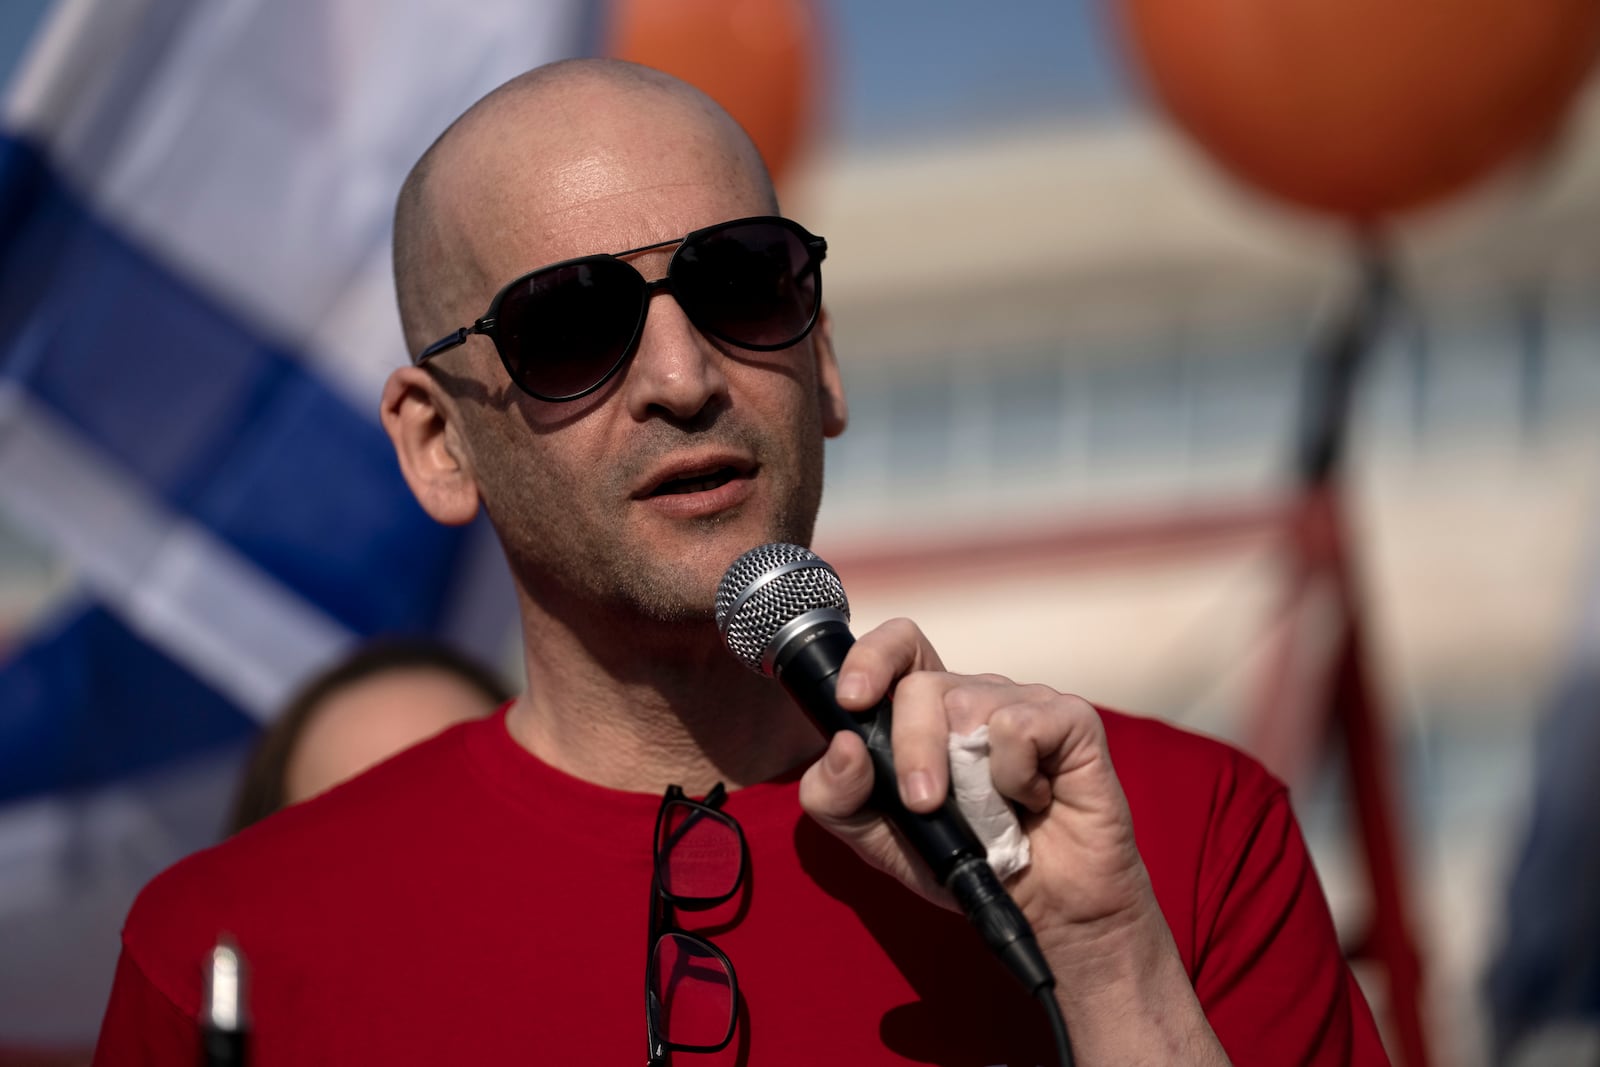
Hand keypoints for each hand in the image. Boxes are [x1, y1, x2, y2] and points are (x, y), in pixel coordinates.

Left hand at [796, 617, 1159, 959]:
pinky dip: (1015, 775)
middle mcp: (975, 696)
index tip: (852, 702)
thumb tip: (843, 745)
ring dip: (965, 775)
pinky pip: (1019, 726)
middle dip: (910, 750)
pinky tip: (1031, 799)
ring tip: (991, 814)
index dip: (870, 658)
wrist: (1045, 911)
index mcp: (929, 711)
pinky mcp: (1070, 720)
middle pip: (921, 686)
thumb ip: (838, 796)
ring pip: (967, 703)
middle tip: (922, 805)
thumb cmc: (967, 862)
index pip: (898, 646)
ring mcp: (1026, 702)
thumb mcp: (880, 839)